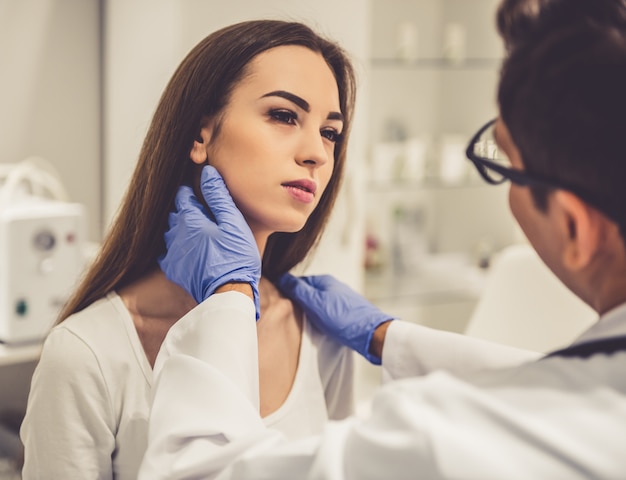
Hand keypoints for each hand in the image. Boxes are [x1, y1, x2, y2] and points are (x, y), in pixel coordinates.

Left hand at [159, 166, 260, 317]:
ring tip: (196, 229)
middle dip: (185, 207)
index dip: (192, 190)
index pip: (182, 195)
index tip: (201, 190)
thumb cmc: (236, 257)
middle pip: (174, 212)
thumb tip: (208, 173)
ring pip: (169, 231)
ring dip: (179, 227)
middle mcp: (175, 233)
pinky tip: (187, 248)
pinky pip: (166, 251)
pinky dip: (174, 246)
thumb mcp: (233, 222)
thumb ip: (219, 197)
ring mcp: (171, 252)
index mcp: (190, 219)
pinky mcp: (173, 269)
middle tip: (201, 209)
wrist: (228, 292)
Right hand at [278, 273, 392, 363]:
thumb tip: (281, 277)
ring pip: (319, 303)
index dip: (288, 291)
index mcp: (325, 280)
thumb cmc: (343, 319)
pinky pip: (328, 311)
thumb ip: (298, 290)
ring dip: (311, 311)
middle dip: (300, 302)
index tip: (280, 302)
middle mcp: (334, 287)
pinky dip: (321, 317)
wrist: (371, 333)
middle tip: (292, 315)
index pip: (299, 282)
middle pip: (309, 292)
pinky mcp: (347, 311)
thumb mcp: (315, 303)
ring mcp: (342, 299)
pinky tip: (321, 326)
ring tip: (306, 322)